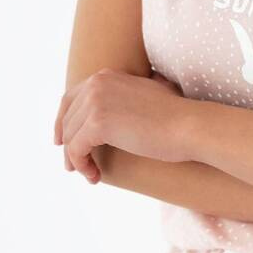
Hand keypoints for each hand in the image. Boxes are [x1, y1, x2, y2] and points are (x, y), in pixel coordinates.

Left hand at [54, 68, 192, 182]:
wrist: (190, 126)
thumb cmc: (177, 118)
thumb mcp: (148, 96)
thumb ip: (127, 96)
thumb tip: (116, 113)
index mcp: (107, 76)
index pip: (71, 98)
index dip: (63, 122)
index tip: (63, 142)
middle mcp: (97, 84)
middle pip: (67, 119)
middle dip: (68, 145)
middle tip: (74, 166)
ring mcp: (96, 102)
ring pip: (70, 137)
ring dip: (77, 160)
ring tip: (90, 175)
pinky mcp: (98, 124)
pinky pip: (76, 149)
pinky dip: (81, 165)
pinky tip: (94, 176)